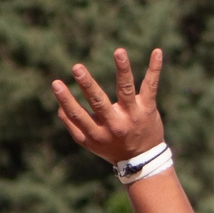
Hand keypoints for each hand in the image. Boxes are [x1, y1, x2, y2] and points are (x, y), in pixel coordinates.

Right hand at [52, 48, 165, 165]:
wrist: (143, 160)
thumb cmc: (110, 147)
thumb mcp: (88, 143)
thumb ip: (72, 125)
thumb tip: (59, 106)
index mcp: (96, 133)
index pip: (77, 115)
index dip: (66, 99)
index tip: (56, 83)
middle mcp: (114, 124)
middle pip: (99, 102)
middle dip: (87, 85)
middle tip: (77, 68)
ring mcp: (132, 115)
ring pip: (126, 90)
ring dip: (123, 70)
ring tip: (119, 52)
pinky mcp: (148, 108)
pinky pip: (151, 86)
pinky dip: (154, 69)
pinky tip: (157, 52)